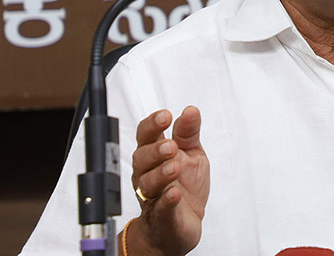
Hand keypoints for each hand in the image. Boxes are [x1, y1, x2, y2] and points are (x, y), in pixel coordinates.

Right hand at [123, 106, 209, 255]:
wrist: (181, 224)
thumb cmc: (184, 185)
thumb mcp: (191, 154)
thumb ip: (189, 133)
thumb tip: (191, 111)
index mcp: (154, 154)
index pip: (146, 135)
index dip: (153, 124)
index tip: (165, 115)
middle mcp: (148, 173)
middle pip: (142, 158)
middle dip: (155, 150)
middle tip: (170, 146)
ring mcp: (153, 195)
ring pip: (148, 182)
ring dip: (161, 173)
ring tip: (175, 167)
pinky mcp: (162, 215)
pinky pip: (160, 207)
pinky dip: (167, 200)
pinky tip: (174, 193)